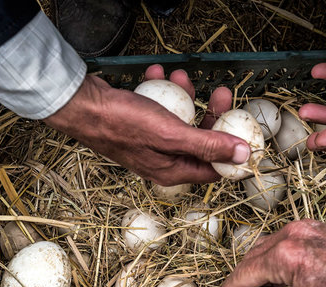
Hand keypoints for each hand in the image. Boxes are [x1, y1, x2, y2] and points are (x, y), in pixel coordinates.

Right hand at [44, 64, 249, 184]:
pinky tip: (157, 75)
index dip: (233, 151)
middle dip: (212, 114)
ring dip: (185, 97)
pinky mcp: (140, 127)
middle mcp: (164, 162)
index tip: (244, 128)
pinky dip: (162, 93)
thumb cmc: (122, 123)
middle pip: (200, 141)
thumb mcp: (171, 134)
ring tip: (181, 76)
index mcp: (174, 172)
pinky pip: (160, 111)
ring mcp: (151, 144)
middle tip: (221, 93)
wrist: (81, 106)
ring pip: (180, 121)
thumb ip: (208, 145)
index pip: (215, 169)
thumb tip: (243, 154)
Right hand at [221, 220, 325, 286]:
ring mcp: (299, 227)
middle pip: (252, 257)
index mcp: (284, 258)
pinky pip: (280, 238)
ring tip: (257, 285)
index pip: (246, 273)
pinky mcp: (308, 225)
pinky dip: (272, 253)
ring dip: (257, 264)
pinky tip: (274, 269)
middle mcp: (288, 237)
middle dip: (243, 277)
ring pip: (264, 245)